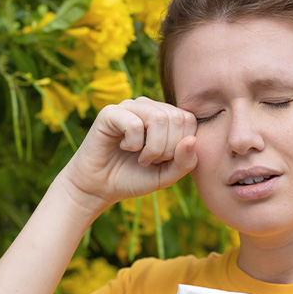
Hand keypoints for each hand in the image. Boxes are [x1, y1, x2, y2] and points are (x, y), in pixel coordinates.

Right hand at [61, 97, 197, 207]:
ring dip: (152, 148)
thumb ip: (185, 162)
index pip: (189, 119)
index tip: (164, 160)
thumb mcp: (166, 176)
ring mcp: (130, 107)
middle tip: (150, 161)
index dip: (181, 146)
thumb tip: (192, 140)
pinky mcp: (110, 113)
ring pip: (158, 118)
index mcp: (165, 116)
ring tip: (140, 158)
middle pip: (176, 118)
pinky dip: (133, 144)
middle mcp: (149, 106)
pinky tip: (123, 148)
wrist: (100, 187)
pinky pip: (135, 124)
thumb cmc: (133, 177)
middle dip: (167, 148)